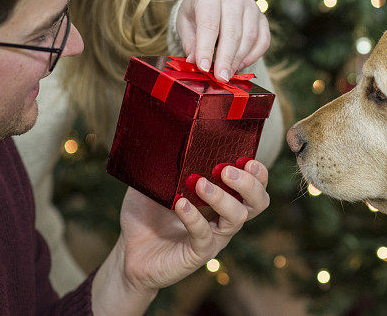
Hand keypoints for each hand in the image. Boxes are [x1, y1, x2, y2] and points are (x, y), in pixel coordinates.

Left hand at [116, 160, 268, 292]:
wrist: (128, 252)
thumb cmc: (146, 214)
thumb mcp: (155, 181)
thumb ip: (166, 162)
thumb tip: (168, 133)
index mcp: (222, 196)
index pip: (255, 184)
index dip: (258, 172)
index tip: (245, 158)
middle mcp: (223, 217)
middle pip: (258, 202)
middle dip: (250, 184)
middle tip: (227, 170)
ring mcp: (213, 237)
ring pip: (237, 218)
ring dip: (222, 197)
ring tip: (201, 183)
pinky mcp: (197, 253)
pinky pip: (204, 236)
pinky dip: (194, 217)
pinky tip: (180, 204)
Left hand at [176, 0, 269, 81]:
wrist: (213, 1)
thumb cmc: (197, 14)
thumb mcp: (185, 24)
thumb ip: (190, 42)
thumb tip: (193, 62)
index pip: (209, 24)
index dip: (206, 48)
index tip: (204, 68)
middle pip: (232, 33)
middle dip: (225, 59)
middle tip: (220, 78)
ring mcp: (251, 7)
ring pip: (249, 38)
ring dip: (238, 60)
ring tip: (227, 74)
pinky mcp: (262, 18)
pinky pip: (263, 41)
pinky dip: (253, 56)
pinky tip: (240, 65)